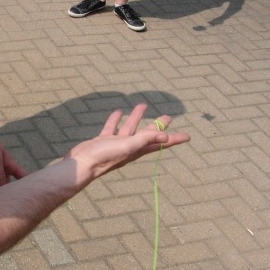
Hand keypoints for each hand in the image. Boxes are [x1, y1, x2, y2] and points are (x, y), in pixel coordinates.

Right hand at [66, 104, 189, 182]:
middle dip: (158, 125)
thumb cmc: (104, 157)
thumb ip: (145, 139)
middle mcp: (129, 147)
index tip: (187, 136)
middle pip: (148, 134)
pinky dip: (116, 119)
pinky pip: (112, 128)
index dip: (174, 139)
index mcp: (137, 149)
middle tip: (168, 116)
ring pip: (130, 128)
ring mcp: (116, 144)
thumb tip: (166, 135)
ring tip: (142, 105)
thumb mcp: (127, 146)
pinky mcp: (103, 141)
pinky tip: (119, 112)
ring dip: (137, 118)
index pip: (160, 143)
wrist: (82, 165)